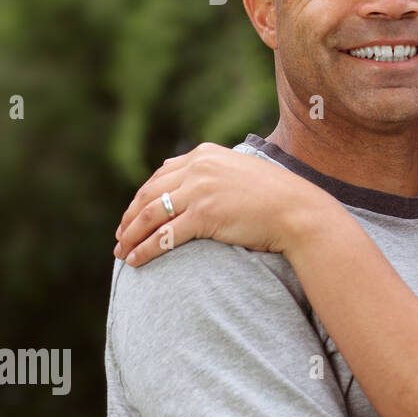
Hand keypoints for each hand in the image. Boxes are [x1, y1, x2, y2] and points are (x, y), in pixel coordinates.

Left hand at [113, 142, 332, 265]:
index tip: (132, 216)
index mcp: (204, 155)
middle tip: (120, 238)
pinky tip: (136, 261)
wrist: (298, 211)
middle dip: (130, 219)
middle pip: (149, 195)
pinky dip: (146, 250)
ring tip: (122, 253)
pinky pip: (165, 236)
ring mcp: (200, 190)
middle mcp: (198, 168)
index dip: (141, 199)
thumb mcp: (240, 173)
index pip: (160, 176)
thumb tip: (192, 185)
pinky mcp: (205, 215)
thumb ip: (214, 174)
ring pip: (151, 216)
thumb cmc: (275, 197)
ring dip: (131, 236)